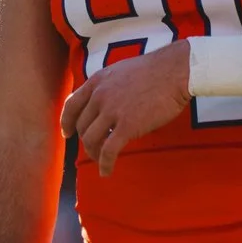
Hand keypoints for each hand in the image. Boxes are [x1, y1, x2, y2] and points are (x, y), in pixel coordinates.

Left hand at [58, 47, 192, 175]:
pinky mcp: (127, 126)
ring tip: (100, 160)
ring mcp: (112, 111)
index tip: (67, 133)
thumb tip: (105, 102)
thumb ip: (108, 85)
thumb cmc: (155, 70)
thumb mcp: (121, 70)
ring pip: (90, 139)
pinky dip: (104, 164)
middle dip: (85, 140)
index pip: (72, 104)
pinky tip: (106, 171)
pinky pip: (108, 151)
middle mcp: (100, 96)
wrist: (174, 71)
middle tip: (94, 148)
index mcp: (98, 81)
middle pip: (82, 125)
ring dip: (93, 153)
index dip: (66, 122)